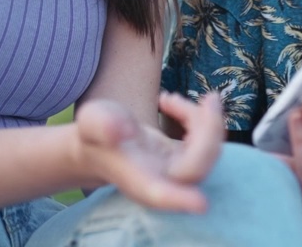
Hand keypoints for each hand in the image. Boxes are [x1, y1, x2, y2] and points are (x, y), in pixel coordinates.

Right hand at [75, 91, 223, 212]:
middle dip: (210, 132)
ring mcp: (179, 173)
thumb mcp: (92, 121)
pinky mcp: (188, 160)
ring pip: (209, 154)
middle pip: (197, 169)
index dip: (179, 199)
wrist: (102, 144)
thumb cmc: (94, 135)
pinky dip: (200, 118)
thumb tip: (120, 130)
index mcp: (138, 181)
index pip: (160, 194)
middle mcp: (163, 182)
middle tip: (209, 98)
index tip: (201, 203)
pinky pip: (208, 142)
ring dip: (205, 120)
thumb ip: (102, 124)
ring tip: (168, 99)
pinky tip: (169, 102)